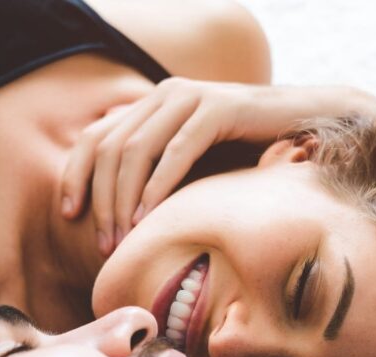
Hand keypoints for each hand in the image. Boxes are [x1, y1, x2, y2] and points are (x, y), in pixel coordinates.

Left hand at [60, 78, 375, 255]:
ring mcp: (191, 98)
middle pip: (110, 147)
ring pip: (136, 149)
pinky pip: (176, 150)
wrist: (306, 125)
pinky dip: (157, 186)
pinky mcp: (218, 109)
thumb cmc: (248, 152)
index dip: (74, 174)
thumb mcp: (193, 162)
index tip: (69, 214)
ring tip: (123, 237)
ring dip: (124, 198)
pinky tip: (149, 216)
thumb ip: (159, 168)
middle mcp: (165, 95)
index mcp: (152, 104)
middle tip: (103, 242)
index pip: (95, 136)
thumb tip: (119, 200)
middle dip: (101, 198)